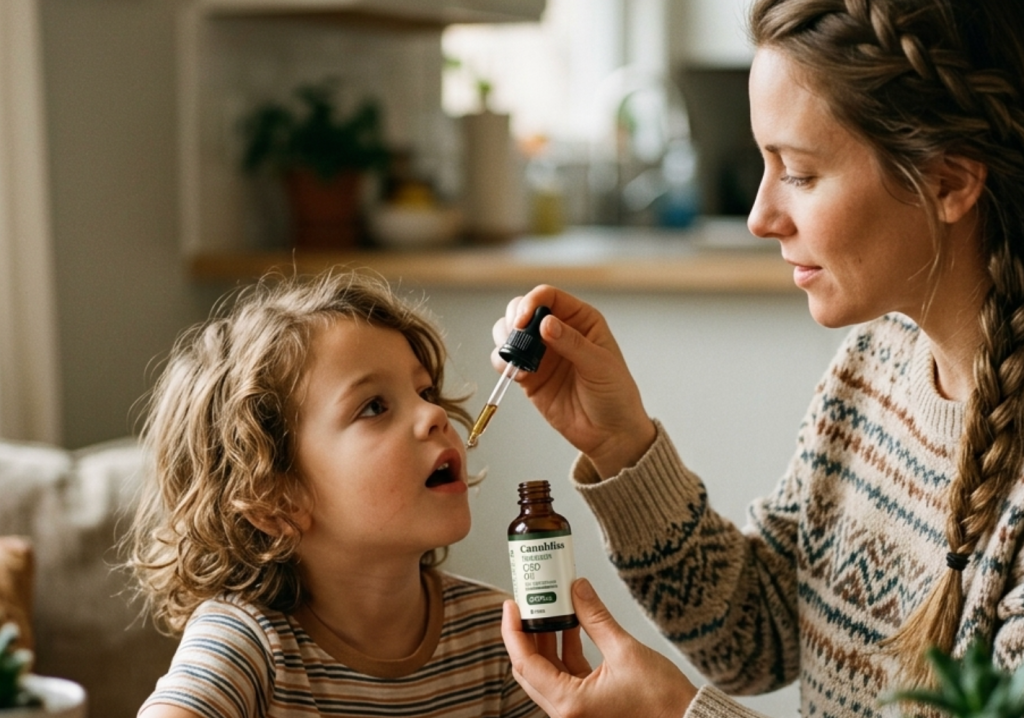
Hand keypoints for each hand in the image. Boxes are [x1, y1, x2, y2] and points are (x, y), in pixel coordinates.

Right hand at [492, 285, 655, 477]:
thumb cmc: (615, 395)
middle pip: (523, 309)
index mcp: (581, 320)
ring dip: (504, 339)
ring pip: (509, 332)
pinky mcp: (528, 376)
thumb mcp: (600, 365)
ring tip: (515, 355)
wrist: (609, 434)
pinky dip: (502, 361)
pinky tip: (513, 371)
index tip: (523, 320)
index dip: (532, 302)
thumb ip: (572, 343)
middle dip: (514, 319)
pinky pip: (505, 360)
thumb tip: (545, 323)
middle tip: (515, 337)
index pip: (549, 297)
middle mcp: (558, 331)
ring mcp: (541, 353)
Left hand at [502, 578, 697, 717]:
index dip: (514, 631)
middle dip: (527, 634)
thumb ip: (595, 617)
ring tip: (553, 607)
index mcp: (569, 705)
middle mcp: (566, 714)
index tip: (512, 605)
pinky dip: (565, 653)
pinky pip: (565, 678)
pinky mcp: (588, 709)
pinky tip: (572, 625)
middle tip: (529, 603)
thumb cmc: (662, 700)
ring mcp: (576, 713)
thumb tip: (577, 588)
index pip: (524, 663)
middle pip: (530, 669)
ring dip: (547, 641)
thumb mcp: (625, 650)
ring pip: (547, 673)